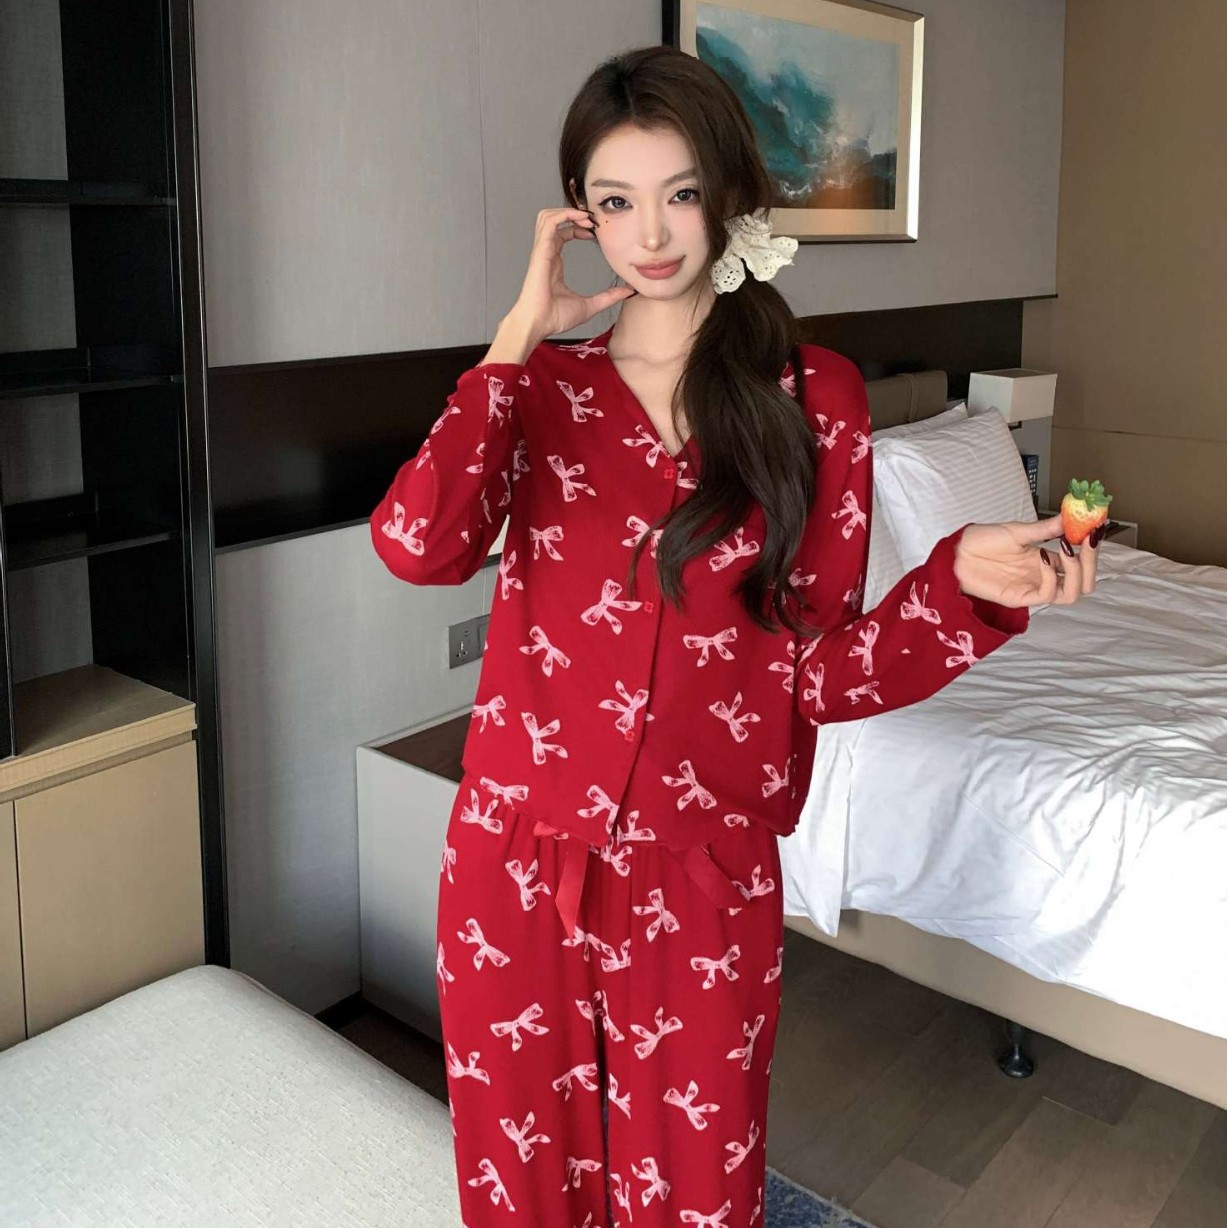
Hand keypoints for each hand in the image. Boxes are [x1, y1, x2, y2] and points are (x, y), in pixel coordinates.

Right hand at [505, 207, 636, 341]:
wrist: (539, 324)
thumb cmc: (556, 317)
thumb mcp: (591, 305)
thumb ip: (609, 296)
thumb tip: (628, 291)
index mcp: (554, 262)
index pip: (562, 233)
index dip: (578, 227)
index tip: (594, 232)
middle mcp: (547, 253)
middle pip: (554, 220)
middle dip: (572, 214)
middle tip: (592, 219)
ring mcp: (542, 251)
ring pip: (548, 216)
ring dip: (567, 211)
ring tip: (586, 217)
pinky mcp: (541, 251)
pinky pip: (549, 223)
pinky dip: (564, 215)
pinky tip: (580, 220)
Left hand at [954, 514, 1098, 607]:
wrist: (958, 552)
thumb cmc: (984, 540)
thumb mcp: (1018, 531)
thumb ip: (1046, 529)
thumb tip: (1071, 516)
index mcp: (1048, 560)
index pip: (1082, 562)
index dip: (1092, 548)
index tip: (1096, 528)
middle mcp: (1045, 576)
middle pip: (1084, 582)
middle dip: (1090, 563)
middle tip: (1085, 541)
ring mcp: (1034, 587)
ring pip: (1072, 593)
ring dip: (1076, 572)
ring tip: (1066, 549)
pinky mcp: (1021, 598)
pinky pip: (1047, 594)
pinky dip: (1052, 576)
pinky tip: (1044, 556)